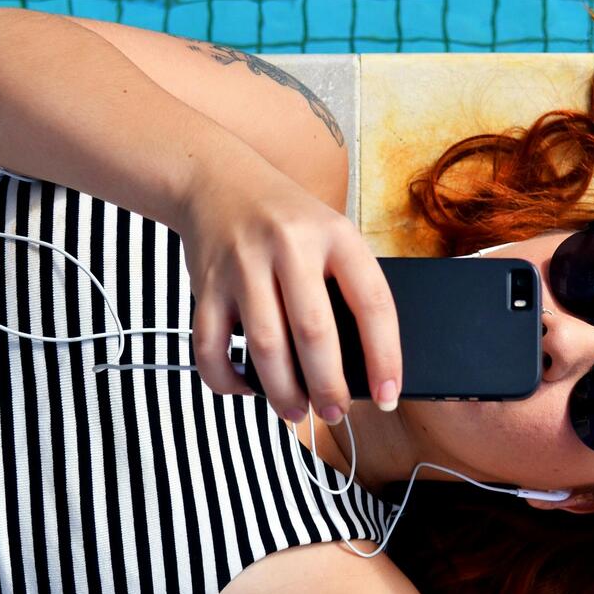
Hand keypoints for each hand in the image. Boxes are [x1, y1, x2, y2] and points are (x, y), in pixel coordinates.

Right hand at [175, 149, 401, 426]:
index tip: (388, 396)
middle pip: (314, 333)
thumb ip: (345, 286)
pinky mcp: (205, 284)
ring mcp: (243, 265)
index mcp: (335, 235)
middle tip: (336, 413)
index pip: (372, 302)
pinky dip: (227, 379)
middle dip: (328, 386)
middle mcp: (290, 246)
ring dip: (283, 392)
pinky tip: (246, 387)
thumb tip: (360, 368)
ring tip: (295, 412)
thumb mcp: (330, 233)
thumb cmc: (288, 221)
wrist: (217, 180)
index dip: (385, 356)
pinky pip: (211, 347)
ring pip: (265, 347)